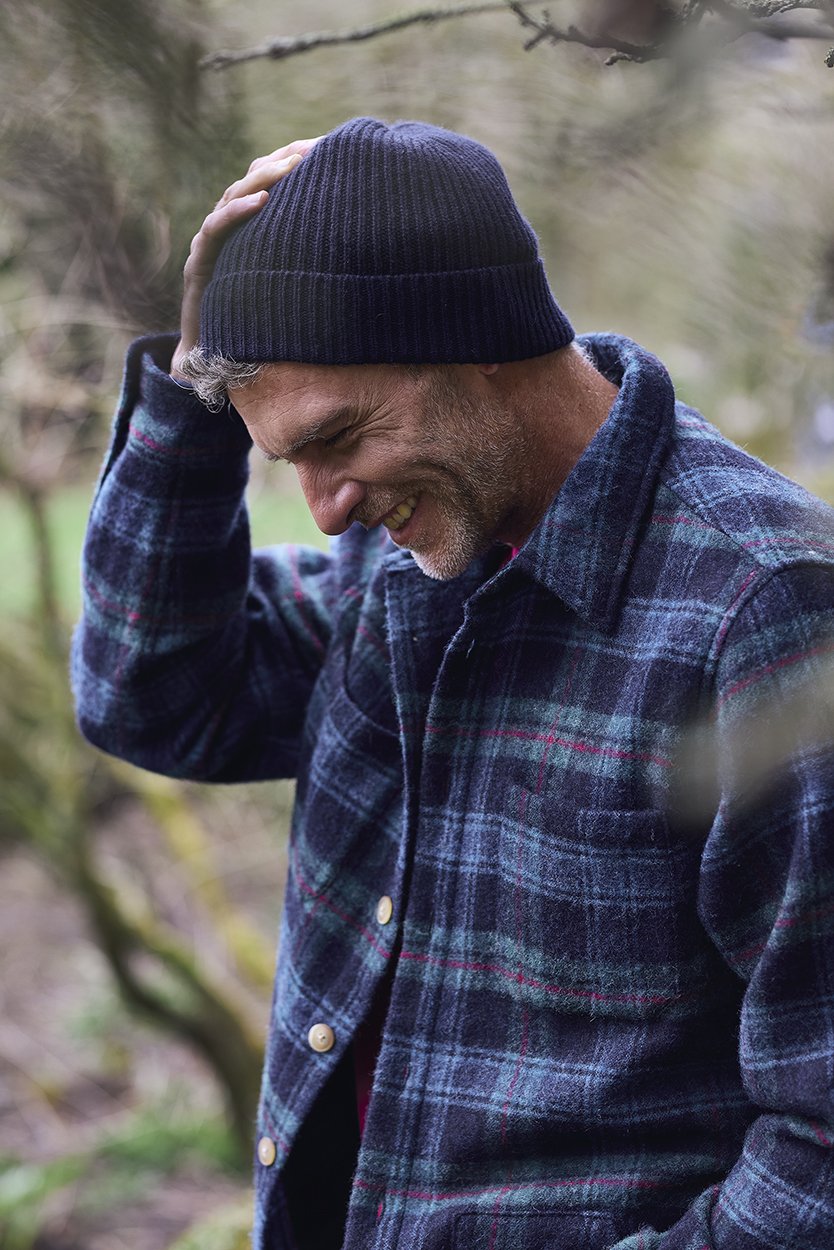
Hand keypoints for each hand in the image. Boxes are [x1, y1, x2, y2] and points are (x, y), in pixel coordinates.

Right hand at [171, 137, 320, 378]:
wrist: (211, 357)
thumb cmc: (254, 324)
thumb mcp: (291, 289)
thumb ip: (314, 270)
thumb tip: (366, 261)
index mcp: (252, 227)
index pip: (273, 183)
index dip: (295, 162)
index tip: (328, 149)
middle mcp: (230, 227)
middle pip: (255, 179)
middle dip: (285, 160)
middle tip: (316, 147)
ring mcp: (211, 241)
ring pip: (235, 194)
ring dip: (264, 176)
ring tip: (292, 166)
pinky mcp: (199, 261)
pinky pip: (217, 227)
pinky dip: (238, 211)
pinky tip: (263, 202)